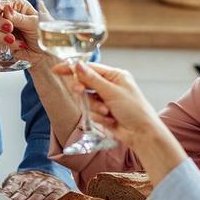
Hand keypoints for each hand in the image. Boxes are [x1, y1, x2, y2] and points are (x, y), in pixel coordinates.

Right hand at [0, 0, 45, 66]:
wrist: (46, 55)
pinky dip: (4, 45)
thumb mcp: (34, 23)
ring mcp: (3, 28)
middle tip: (10, 28)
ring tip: (13, 40)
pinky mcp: (1, 40)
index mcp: (17, 6)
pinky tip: (17, 45)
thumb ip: (19, 18)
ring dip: (0, 36)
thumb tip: (6, 9)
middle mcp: (8, 15)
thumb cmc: (44, 34)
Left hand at [0, 170, 64, 199]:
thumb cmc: (29, 185)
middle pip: (25, 190)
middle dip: (19, 198)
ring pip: (39, 192)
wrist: (49, 175)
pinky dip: (52, 199)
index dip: (8, 195)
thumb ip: (6, 193)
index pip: (12, 186)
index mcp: (20, 179)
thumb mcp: (15, 185)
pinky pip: (56, 194)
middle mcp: (33, 180)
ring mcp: (47, 184)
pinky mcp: (59, 189)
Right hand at [53, 60, 185, 183]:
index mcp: (115, 75)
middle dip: (83, 90)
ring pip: (87, 99)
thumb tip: (78, 65)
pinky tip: (111, 120)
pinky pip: (91, 112)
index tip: (57, 69)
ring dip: (95, 107)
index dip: (73, 68)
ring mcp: (106, 99)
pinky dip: (99, 117)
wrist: (142, 134)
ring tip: (107, 113)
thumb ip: (92, 79)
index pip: (89, 68)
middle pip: (86, 83)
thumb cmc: (134, 110)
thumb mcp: (111, 92)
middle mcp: (110, 86)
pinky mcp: (104, 113)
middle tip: (79, 91)